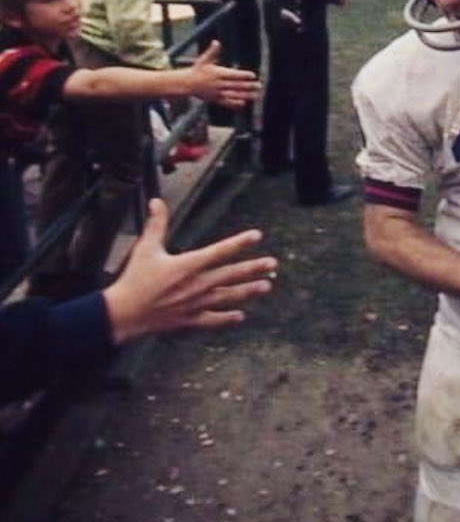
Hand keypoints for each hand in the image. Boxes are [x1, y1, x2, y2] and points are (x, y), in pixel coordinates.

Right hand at [103, 198, 277, 342]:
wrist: (124, 313)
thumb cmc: (134, 280)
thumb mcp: (145, 248)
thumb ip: (156, 224)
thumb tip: (157, 202)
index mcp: (188, 265)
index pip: (220, 250)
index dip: (240, 242)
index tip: (257, 236)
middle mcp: (197, 284)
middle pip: (231, 274)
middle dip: (253, 268)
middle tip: (273, 264)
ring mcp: (195, 303)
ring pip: (228, 296)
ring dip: (248, 291)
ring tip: (266, 287)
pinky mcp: (189, 319)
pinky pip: (212, 319)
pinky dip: (227, 318)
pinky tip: (240, 317)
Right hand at [188, 41, 258, 106]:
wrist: (187, 84)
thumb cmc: (197, 70)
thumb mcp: (204, 60)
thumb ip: (212, 52)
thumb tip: (216, 42)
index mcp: (217, 73)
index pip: (233, 74)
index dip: (243, 75)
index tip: (253, 75)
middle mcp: (218, 84)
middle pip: (236, 85)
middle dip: (248, 86)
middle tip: (259, 85)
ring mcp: (217, 92)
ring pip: (233, 94)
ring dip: (245, 95)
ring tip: (256, 95)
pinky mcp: (215, 99)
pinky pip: (226, 102)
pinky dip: (234, 104)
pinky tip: (243, 103)